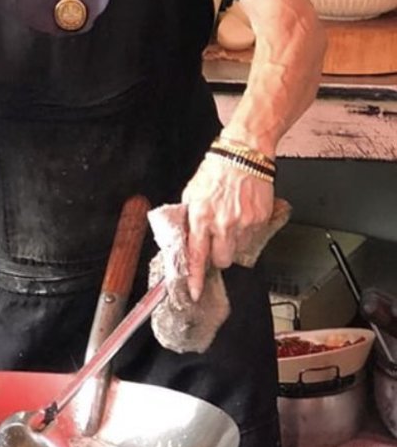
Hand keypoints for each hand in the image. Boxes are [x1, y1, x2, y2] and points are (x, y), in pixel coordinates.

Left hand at [180, 153, 274, 301]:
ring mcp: (244, 223)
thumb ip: (188, 217)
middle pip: (222, 260)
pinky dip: (247, 234)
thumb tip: (186, 237)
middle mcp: (222, 223)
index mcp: (200, 216)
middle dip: (218, 256)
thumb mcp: (192, 192)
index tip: (195, 292)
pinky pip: (253, 239)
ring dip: (232, 244)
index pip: (197, 255)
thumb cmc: (216, 170)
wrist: (244, 154)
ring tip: (230, 224)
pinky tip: (242, 217)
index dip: (195, 277)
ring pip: (238, 252)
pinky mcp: (260, 220)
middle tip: (216, 242)